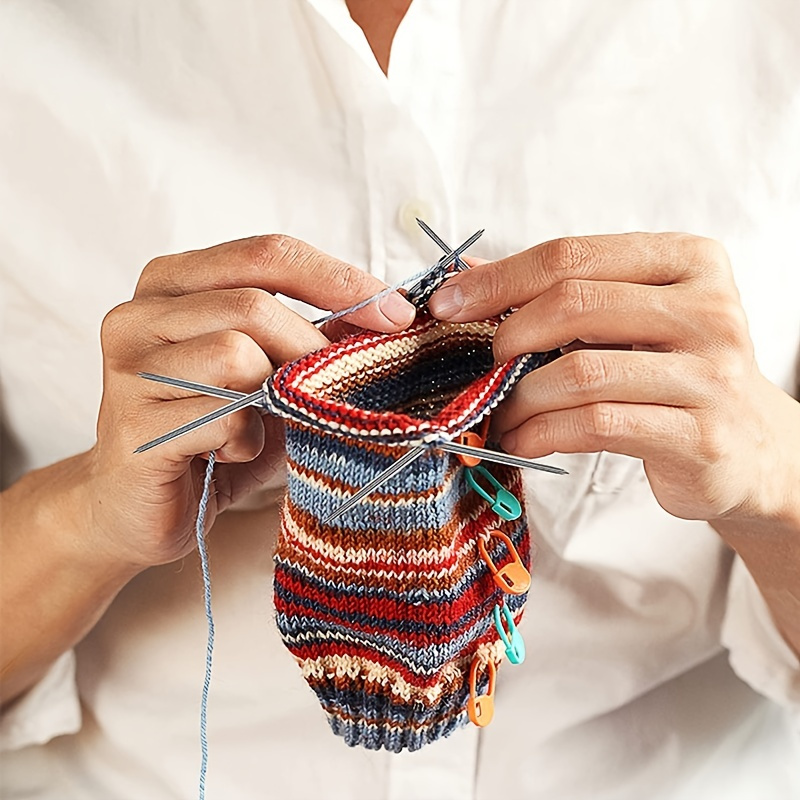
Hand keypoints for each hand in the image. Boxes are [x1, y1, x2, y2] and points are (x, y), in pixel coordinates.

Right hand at [87, 235, 414, 568]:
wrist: (141, 506)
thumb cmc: (216, 432)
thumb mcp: (273, 376)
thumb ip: (314, 339)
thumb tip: (387, 314)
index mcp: (174, 282)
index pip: (266, 253)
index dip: (337, 279)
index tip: (394, 312)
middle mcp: (140, 313)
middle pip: (253, 304)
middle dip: (313, 348)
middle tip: (337, 385)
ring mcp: (129, 368)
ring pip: (235, 354)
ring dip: (274, 399)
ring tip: (261, 426)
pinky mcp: (133, 424)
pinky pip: (222, 418)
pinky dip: (247, 441)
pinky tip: (231, 455)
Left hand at [429, 233, 799, 523]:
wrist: (750, 446)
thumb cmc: (674, 373)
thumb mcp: (631, 318)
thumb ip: (564, 293)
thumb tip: (468, 275)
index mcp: (687, 260)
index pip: (573, 254)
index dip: (500, 278)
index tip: (448, 303)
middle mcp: (708, 308)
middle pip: (574, 303)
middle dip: (509, 336)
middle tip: (484, 365)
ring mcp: (709, 373)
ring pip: (580, 372)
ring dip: (520, 397)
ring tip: (500, 412)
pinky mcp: (698, 434)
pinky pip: (596, 424)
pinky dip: (542, 432)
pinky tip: (523, 439)